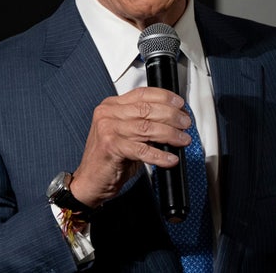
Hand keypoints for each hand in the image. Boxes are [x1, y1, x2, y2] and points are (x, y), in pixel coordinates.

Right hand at [70, 87, 191, 206]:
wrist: (90, 180)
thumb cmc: (109, 158)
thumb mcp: (126, 133)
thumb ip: (143, 122)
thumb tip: (173, 119)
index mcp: (111, 105)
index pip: (142, 93)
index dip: (165, 97)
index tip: (180, 104)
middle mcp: (108, 114)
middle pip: (147, 109)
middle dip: (172, 116)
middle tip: (185, 124)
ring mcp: (108, 129)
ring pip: (147, 127)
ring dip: (170, 134)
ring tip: (182, 140)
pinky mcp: (111, 147)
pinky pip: (142, 149)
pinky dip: (159, 155)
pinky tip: (170, 158)